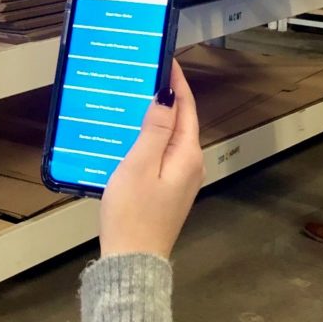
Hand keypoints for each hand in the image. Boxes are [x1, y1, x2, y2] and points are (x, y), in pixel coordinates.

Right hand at [99, 60, 204, 259]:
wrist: (131, 261)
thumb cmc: (132, 214)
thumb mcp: (139, 165)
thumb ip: (155, 129)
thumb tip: (167, 97)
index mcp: (188, 155)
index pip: (186, 108)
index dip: (176, 83)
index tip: (164, 60)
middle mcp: (191, 165)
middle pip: (181, 121)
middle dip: (165, 97)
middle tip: (144, 75)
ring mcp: (181, 180)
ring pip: (170, 138)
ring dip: (155, 117)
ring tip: (135, 98)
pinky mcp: (168, 190)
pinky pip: (162, 153)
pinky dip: (150, 137)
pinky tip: (131, 134)